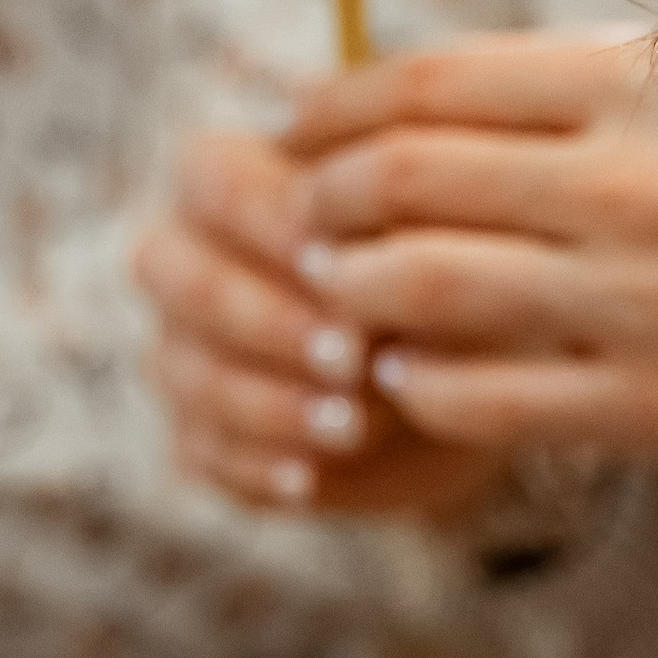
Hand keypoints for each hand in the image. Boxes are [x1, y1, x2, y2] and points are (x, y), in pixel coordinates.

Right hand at [135, 124, 504, 520]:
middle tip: (353, 358)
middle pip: (188, 284)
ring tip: (351, 428)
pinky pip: (204, 453)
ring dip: (271, 404)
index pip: (216, 184)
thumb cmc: (448, 277)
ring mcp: (185, 351)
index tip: (347, 263)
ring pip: (192, 374)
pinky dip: (255, 468)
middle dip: (271, 323)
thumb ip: (398, 245)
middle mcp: (186, 260)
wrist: (472, 373)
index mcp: (225, 178)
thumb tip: (370, 286)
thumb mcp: (442, 246)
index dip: (274, 226)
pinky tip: (308, 479)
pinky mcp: (203, 433)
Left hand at [286, 30, 657, 483]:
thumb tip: (427, 90)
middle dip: (323, 202)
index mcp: (641, 82)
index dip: (336, 107)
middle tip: (300, 218)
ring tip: (332, 294)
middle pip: (406, 180)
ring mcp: (644, 302)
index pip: (432, 83)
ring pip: (427, 288)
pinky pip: (489, 400)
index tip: (298, 128)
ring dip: (350, 291)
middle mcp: (632, 185)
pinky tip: (403, 381)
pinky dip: (419, 389)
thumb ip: (596, 76)